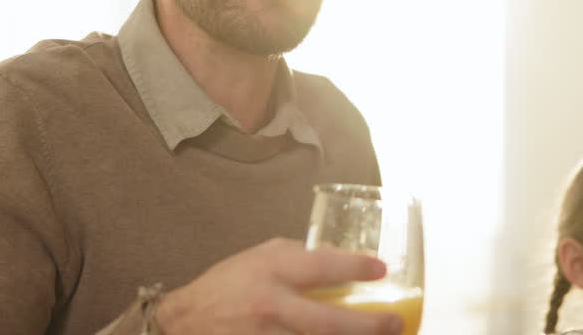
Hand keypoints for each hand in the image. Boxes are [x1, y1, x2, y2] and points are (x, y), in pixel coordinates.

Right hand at [154, 237, 403, 334]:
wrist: (186, 320)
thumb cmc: (229, 283)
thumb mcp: (264, 256)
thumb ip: (302, 257)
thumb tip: (343, 259)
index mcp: (271, 270)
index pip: (320, 267)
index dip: (354, 268)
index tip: (381, 269)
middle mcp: (271, 305)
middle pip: (327, 322)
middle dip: (368, 326)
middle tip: (396, 323)